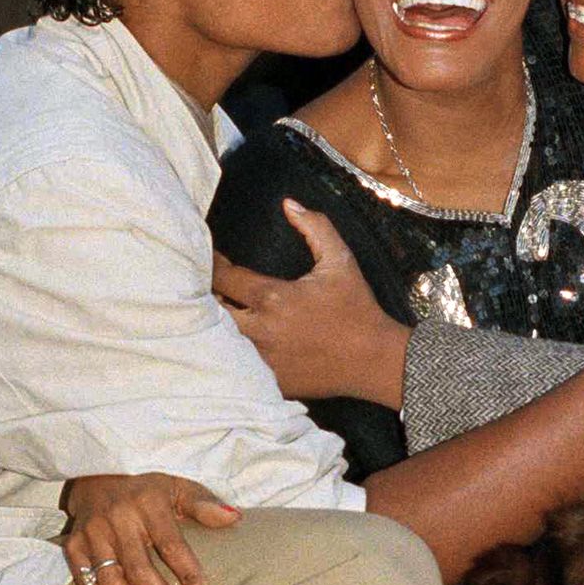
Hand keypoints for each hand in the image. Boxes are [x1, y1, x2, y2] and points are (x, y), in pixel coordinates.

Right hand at [61, 474, 238, 584]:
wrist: (95, 467)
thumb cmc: (146, 483)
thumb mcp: (177, 484)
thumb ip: (203, 503)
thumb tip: (235, 517)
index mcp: (148, 503)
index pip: (172, 546)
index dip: (189, 575)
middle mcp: (117, 519)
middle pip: (139, 571)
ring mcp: (92, 533)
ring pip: (111, 582)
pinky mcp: (73, 545)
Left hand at [213, 202, 409, 405]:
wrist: (374, 360)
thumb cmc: (357, 308)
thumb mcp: (340, 260)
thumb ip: (315, 227)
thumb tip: (288, 203)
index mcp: (272, 297)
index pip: (223, 277)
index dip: (213, 265)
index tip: (213, 259)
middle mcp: (260, 329)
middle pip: (212, 309)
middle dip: (209, 296)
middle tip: (211, 287)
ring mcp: (262, 359)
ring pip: (220, 339)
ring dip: (218, 324)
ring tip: (219, 312)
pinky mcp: (269, 381)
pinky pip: (238, 365)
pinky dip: (235, 352)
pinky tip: (237, 343)